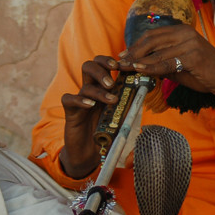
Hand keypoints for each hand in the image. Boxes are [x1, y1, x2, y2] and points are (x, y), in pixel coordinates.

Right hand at [59, 55, 120, 178]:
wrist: (90, 153)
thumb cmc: (108, 133)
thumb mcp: (122, 116)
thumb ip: (130, 103)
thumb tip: (145, 90)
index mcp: (104, 88)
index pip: (105, 66)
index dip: (115, 62)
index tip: (128, 65)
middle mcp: (91, 90)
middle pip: (90, 65)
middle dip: (102, 67)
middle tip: (114, 78)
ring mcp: (80, 100)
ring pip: (84, 83)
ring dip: (99, 88)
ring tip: (112, 99)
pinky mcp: (70, 112)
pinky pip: (69, 99)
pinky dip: (80, 100)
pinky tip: (91, 105)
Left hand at [119, 25, 214, 97]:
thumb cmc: (204, 72)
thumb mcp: (180, 64)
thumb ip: (162, 61)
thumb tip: (140, 65)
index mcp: (182, 30)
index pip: (152, 35)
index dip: (135, 45)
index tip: (123, 55)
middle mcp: (185, 33)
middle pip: (151, 40)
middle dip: (133, 52)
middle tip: (120, 63)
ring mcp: (190, 43)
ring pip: (156, 52)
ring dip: (138, 61)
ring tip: (125, 68)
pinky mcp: (193, 56)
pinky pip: (166, 63)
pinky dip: (150, 67)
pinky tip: (139, 70)